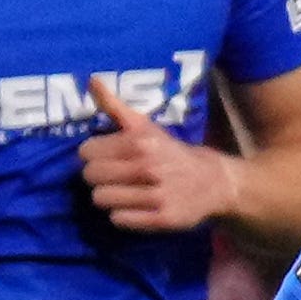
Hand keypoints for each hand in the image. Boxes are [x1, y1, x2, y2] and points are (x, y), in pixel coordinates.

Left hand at [77, 77, 240, 233]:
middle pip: (91, 176)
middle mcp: (148, 168)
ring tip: (124, 192)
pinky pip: (119, 219)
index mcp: (141, 142)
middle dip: (99, 176)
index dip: (94, 154)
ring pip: (101, 199)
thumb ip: (115, 106)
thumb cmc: (170, 152)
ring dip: (109, 196)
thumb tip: (91, 80)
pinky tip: (137, 207)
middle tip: (115, 176)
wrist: (214, 182)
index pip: (87, 152)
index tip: (108, 156)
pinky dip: (123, 215)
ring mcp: (156, 195)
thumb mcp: (145, 126)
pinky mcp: (162, 219)